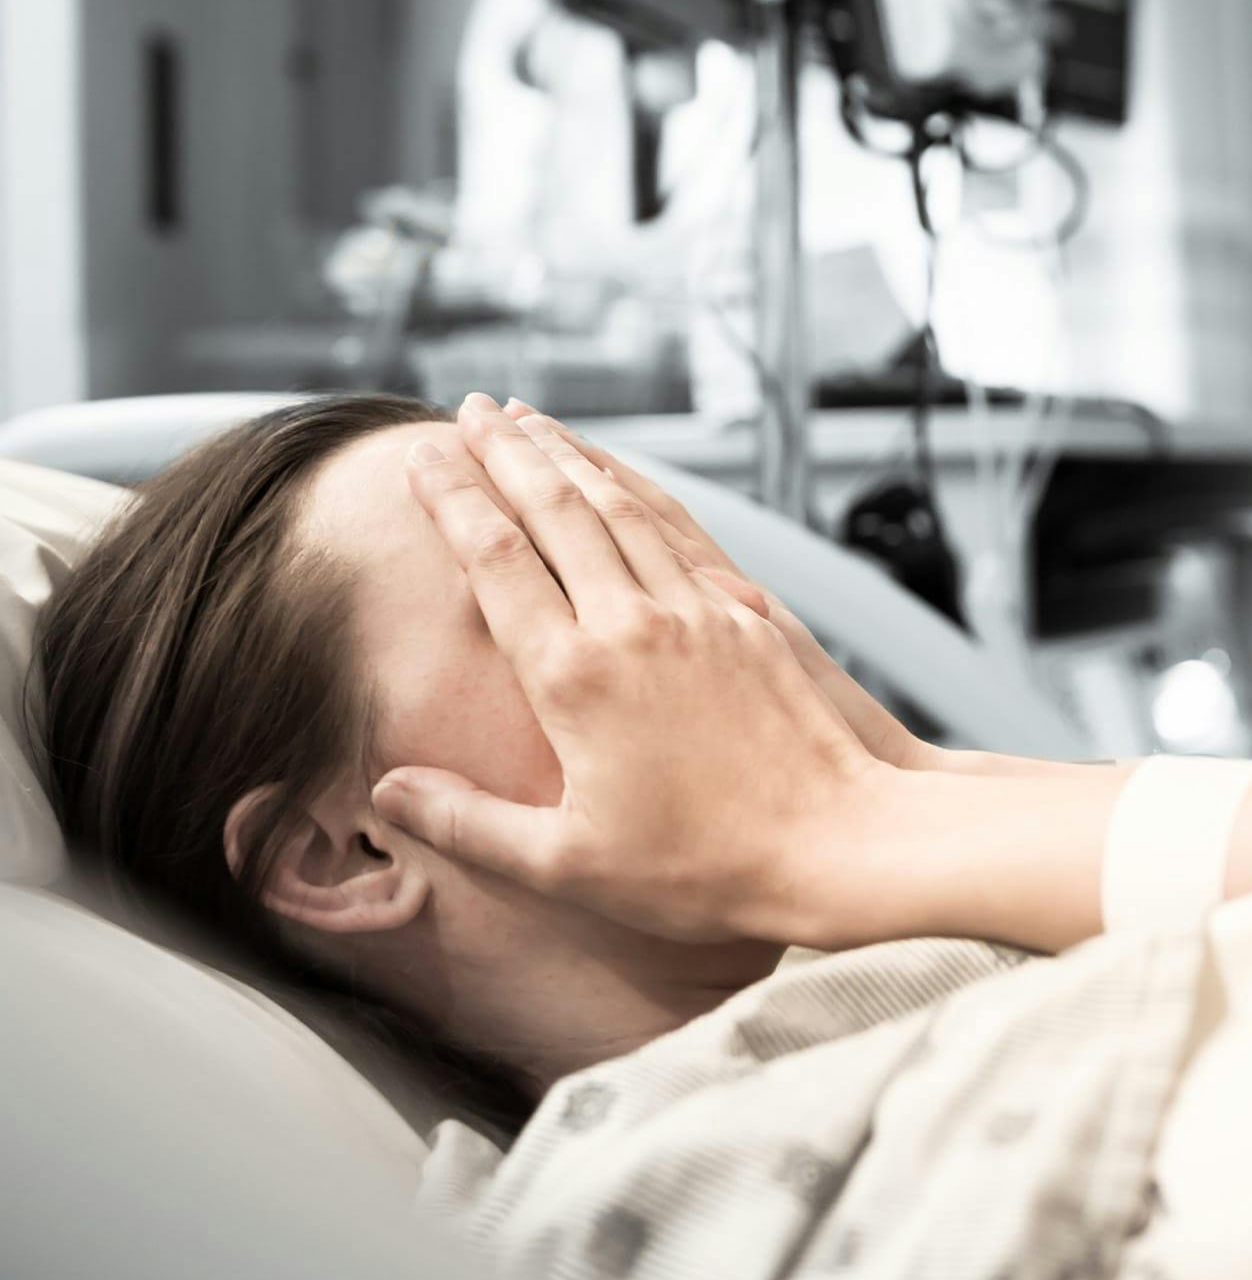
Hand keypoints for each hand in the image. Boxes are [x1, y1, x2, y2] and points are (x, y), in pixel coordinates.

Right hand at [371, 393, 897, 947]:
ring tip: (530, 420)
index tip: (420, 457)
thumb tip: (389, 790)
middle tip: (467, 409)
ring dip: (568, 455)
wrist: (835, 844)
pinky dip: (637, 490)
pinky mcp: (744, 614)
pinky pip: (677, 529)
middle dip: (504, 453)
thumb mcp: (567, 865)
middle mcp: (630, 624)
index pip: (494, 560)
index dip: (452, 502)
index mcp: (574, 677)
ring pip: (617, 507)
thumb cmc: (700, 870)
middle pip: (553, 510)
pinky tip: (621, 478)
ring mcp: (694, 611)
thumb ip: (470, 822)